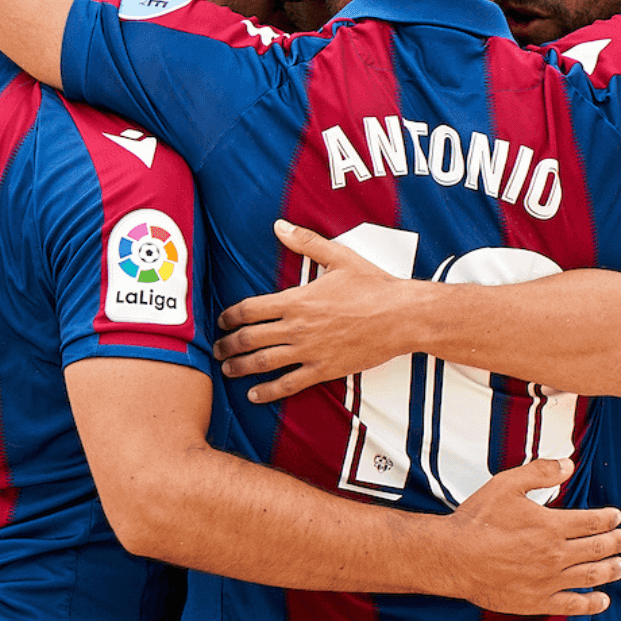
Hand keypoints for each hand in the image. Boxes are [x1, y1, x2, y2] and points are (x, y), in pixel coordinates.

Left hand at [216, 220, 419, 401]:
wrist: (402, 316)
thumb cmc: (374, 286)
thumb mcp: (340, 258)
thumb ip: (306, 242)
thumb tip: (279, 226)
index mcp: (297, 300)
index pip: (249, 310)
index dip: (229, 316)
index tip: (222, 320)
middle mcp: (297, 328)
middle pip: (248, 338)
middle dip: (227, 345)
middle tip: (217, 349)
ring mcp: (309, 351)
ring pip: (262, 363)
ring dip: (239, 367)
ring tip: (228, 370)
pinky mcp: (323, 369)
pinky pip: (288, 384)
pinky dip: (267, 391)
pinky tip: (254, 394)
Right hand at [443, 457, 620, 614]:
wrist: (452, 557)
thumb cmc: (477, 520)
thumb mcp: (507, 484)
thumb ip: (541, 472)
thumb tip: (569, 464)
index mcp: (551, 525)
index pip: (592, 522)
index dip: (609, 519)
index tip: (616, 517)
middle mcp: (554, 554)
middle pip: (597, 548)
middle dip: (617, 543)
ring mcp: (547, 580)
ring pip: (590, 576)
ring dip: (611, 570)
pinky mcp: (536, 601)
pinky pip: (572, 605)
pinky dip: (592, 603)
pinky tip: (602, 600)